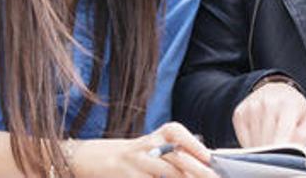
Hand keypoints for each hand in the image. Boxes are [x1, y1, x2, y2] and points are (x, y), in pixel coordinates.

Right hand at [72, 122, 217, 177]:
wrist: (92, 158)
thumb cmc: (135, 154)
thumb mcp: (154, 147)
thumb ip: (177, 153)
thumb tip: (207, 162)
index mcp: (157, 135)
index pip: (177, 133)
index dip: (193, 144)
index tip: (209, 157)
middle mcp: (147, 145)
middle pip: (175, 157)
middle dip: (197, 169)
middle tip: (213, 177)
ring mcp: (136, 162)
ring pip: (166, 173)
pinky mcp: (128, 177)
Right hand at [233, 81, 305, 146]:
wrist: (276, 90)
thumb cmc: (292, 109)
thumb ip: (302, 138)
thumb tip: (290, 151)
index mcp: (288, 105)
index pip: (283, 133)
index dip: (282, 149)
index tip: (281, 158)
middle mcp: (268, 103)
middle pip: (267, 140)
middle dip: (273, 151)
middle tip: (278, 152)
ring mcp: (251, 107)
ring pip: (254, 142)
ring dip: (262, 148)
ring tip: (271, 139)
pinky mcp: (239, 113)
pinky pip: (242, 139)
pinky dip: (251, 143)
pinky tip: (259, 135)